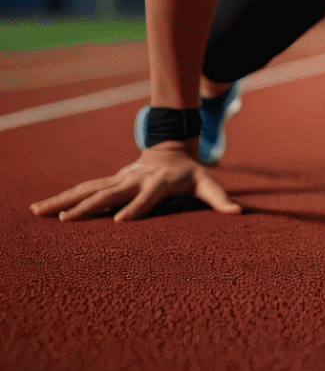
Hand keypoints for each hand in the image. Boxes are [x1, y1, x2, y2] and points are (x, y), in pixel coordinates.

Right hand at [29, 144, 242, 222]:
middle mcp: (135, 178)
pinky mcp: (109, 182)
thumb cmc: (191, 173)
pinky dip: (63, 199)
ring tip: (39, 213)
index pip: (148, 196)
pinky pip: (83, 190)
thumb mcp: (208, 183)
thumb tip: (239, 212)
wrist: (172, 149)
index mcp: (159, 181)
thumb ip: (221, 198)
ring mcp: (119, 179)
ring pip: (89, 190)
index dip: (136, 207)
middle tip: (66, 221)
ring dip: (65, 201)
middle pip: (109, 192)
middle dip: (88, 206)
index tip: (119, 221)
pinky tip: (41, 210)